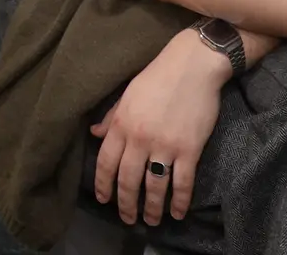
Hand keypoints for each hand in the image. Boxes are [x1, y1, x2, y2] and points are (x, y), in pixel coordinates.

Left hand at [91, 30, 229, 225]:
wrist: (192, 66)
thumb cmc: (157, 76)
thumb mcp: (127, 94)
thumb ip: (111, 117)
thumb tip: (94, 135)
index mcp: (121, 123)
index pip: (106, 162)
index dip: (104, 184)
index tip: (104, 199)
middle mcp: (139, 138)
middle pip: (128, 179)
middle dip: (126, 203)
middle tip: (128, 218)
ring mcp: (165, 145)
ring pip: (154, 186)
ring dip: (152, 207)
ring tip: (151, 220)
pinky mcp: (189, 149)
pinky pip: (183, 182)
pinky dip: (180, 201)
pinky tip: (178, 213)